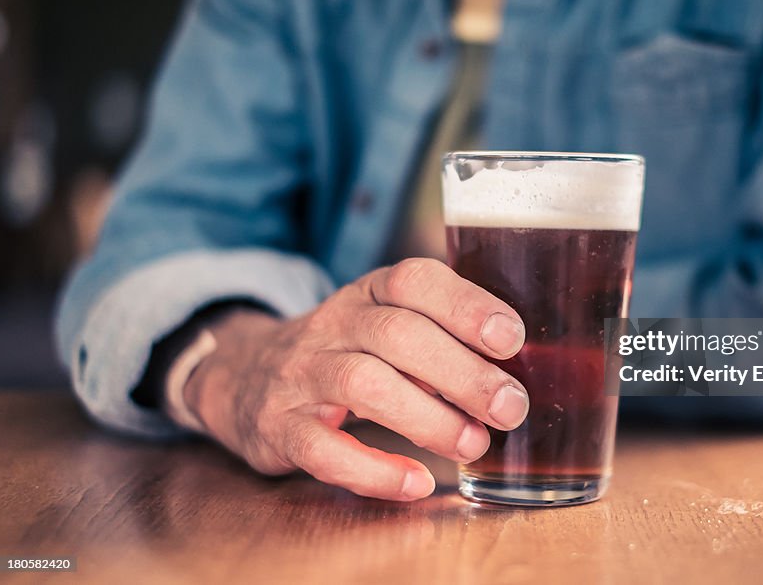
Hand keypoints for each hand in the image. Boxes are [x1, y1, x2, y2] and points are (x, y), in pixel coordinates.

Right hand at [181, 258, 528, 500]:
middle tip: (511, 407)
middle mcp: (333, 323)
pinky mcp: (279, 426)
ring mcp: (301, 372)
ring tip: (474, 444)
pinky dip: (372, 469)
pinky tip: (414, 482)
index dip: (466, 305)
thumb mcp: (384, 323)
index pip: (414, 280)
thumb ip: (440, 336)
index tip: (512, 338)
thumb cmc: (346, 351)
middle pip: (398, 335)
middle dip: (463, 373)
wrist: (245, 376)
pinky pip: (322, 447)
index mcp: (369, 292)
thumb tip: (517, 371)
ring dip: (428, 418)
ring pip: (363, 383)